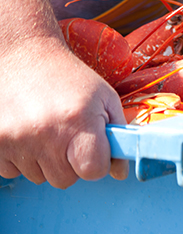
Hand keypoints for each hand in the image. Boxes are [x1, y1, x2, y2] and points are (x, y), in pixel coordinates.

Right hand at [0, 36, 127, 188]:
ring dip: (45, 160)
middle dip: (70, 162)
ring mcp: (15, 139)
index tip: (93, 149)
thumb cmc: (70, 79)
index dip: (97, 163)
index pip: (93, 171)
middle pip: (65, 179)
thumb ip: (119, 137)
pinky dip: (20, 158)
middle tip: (66, 133)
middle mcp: (45, 133)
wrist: (24, 55)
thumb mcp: (105, 99)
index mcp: (78, 121)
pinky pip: (12, 172)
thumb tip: (120, 173)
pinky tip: (26, 132)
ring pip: (39, 177)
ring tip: (45, 128)